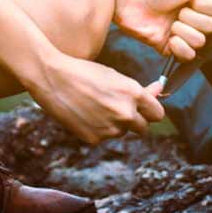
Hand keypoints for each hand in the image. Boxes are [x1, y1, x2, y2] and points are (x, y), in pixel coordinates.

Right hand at [25, 53, 165, 144]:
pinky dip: (96, 130)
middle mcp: (125, 113)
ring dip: (114, 125)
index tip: (144, 110)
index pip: (158, 114)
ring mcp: (110, 129)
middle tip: (118, 110)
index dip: (150, 111)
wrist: (52, 78)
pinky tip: (83, 115)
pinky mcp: (94, 139)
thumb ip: (138, 90)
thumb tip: (160, 89)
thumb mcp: (114, 77)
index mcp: (133, 94)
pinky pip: (103, 137)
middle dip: (135, 122)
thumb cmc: (84, 73)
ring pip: (121, 133)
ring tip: (93, 107)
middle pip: (143, 129)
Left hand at [113, 0, 211, 61]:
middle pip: (211, 28)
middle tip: (176, 11)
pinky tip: (168, 38)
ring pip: (200, 42)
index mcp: (205, 6)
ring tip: (170, 23)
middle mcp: (198, 22)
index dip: (206, 6)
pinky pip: (189, 57)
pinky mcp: (174, 50)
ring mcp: (187, 37)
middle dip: (191, 18)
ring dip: (182, 30)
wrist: (135, 2)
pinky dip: (179, 47)